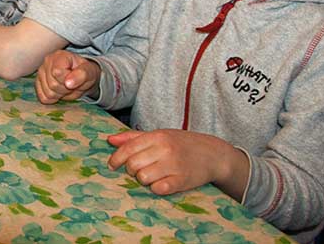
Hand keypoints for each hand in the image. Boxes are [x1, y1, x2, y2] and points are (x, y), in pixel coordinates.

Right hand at [35, 50, 100, 103]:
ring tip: (66, 87)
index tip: (74, 78)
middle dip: (65, 89)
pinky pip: (43, 98)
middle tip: (72, 84)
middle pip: (52, 85)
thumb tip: (68, 83)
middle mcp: (47, 62)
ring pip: (48, 93)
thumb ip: (81, 75)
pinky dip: (53, 99)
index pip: (57, 72)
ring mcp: (41, 73)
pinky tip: (59, 91)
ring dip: (60, 94)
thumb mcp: (89, 72)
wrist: (81, 77)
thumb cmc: (85, 72)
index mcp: (59, 56)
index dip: (67, 80)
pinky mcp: (38, 83)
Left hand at [107, 129, 246, 196]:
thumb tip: (110, 140)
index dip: (116, 159)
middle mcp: (165, 149)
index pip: (128, 148)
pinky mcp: (182, 180)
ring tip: (151, 175)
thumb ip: (133, 137)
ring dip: (143, 179)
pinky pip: (158, 189)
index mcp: (157, 136)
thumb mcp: (159, 135)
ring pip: (143, 178)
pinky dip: (156, 188)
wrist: (213, 154)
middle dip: (131, 170)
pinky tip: (161, 182)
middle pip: (133, 165)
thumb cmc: (181, 144)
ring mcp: (174, 165)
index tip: (112, 165)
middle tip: (138, 170)